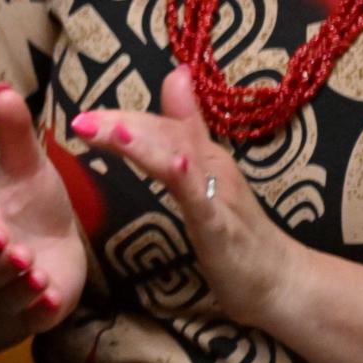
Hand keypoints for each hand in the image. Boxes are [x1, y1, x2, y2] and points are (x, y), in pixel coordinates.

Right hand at [0, 82, 87, 332]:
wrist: (62, 239)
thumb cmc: (37, 203)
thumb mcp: (28, 165)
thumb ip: (14, 131)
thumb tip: (4, 86)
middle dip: (0, 263)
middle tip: (17, 251)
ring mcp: (12, 288)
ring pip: (8, 293)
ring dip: (21, 284)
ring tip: (38, 271)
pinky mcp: (36, 309)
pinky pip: (31, 316)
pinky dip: (38, 309)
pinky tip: (50, 296)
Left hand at [70, 66, 297, 328]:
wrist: (281, 281)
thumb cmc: (234, 233)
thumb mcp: (202, 181)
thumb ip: (183, 136)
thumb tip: (174, 81)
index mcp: (202, 157)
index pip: (159, 126)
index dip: (122, 117)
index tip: (83, 116)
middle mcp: (212, 166)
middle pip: (166, 135)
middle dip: (123, 124)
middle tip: (81, 121)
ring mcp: (219, 194)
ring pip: (182, 159)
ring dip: (149, 142)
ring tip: (116, 130)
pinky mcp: (223, 226)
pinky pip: (204, 200)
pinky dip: (189, 179)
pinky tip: (176, 165)